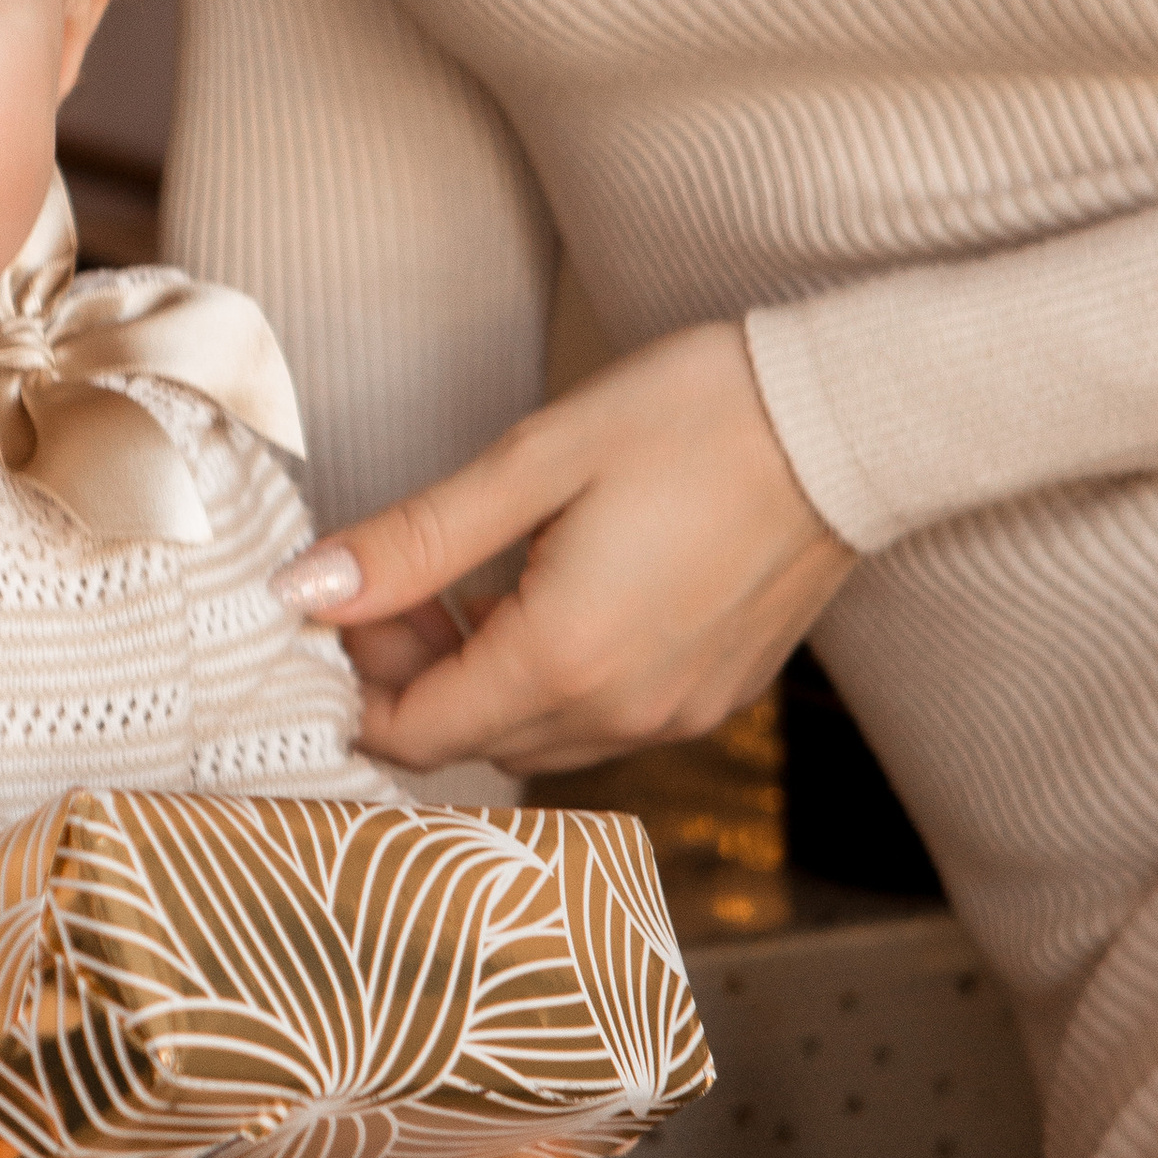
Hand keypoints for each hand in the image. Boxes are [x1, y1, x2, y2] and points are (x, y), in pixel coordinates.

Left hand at [277, 322, 852, 774]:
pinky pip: (594, 720)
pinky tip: (544, 596)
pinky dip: (545, 679)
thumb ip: (415, 542)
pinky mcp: (710, 698)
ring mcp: (675, 716)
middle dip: (410, 674)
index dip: (356, 680)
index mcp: (566, 660)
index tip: (342, 604)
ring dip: (476, 678)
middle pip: (467, 739)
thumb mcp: (534, 463)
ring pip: (530, 736)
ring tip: (466, 581)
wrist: (848, 420)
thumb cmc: (696, 418)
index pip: (413, 734)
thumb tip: (308, 592)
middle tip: (395, 578)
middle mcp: (622, 713)